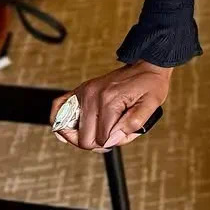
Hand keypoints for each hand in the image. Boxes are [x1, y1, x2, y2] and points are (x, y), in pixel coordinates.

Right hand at [50, 60, 172, 152]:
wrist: (146, 66)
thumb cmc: (150, 86)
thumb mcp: (151, 106)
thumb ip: (133, 125)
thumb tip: (112, 139)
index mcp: (109, 101)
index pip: (100, 139)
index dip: (113, 143)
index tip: (123, 135)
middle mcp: (92, 96)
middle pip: (83, 138)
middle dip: (98, 143)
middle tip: (113, 136)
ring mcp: (83, 92)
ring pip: (68, 129)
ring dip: (82, 136)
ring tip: (96, 134)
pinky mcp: (80, 90)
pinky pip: (58, 107)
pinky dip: (60, 121)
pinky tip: (68, 129)